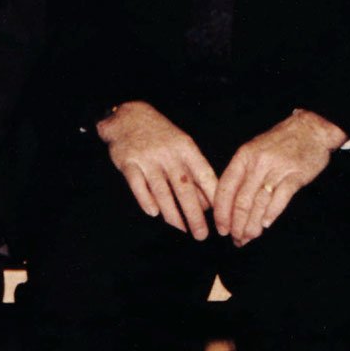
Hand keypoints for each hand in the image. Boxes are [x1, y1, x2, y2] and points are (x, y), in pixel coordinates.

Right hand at [96, 101, 217, 239]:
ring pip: (162, 191)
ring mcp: (147, 158)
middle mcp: (168, 154)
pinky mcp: (128, 163)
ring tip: (181, 230)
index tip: (221, 216)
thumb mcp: (182, 145)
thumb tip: (207, 202)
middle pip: (184, 188)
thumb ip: (194, 171)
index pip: (204, 174)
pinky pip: (137, 185)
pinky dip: (145, 199)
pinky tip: (153, 213)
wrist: (128, 115)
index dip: (213, 197)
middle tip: (201, 234)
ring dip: (172, 214)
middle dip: (194, 214)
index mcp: (186, 148)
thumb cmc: (160, 135)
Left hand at [212, 110, 343, 243]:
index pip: (226, 188)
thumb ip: (242, 173)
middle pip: (241, 200)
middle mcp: (258, 163)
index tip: (220, 228)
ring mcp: (277, 169)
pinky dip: (272, 214)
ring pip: (259, 203)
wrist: (311, 129)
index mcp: (243, 156)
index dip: (221, 211)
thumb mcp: (254, 150)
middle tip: (236, 239)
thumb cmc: (281, 142)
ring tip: (248, 237)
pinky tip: (266, 225)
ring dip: (252, 224)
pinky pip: (280, 199)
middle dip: (236, 224)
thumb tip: (229, 203)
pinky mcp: (296, 176)